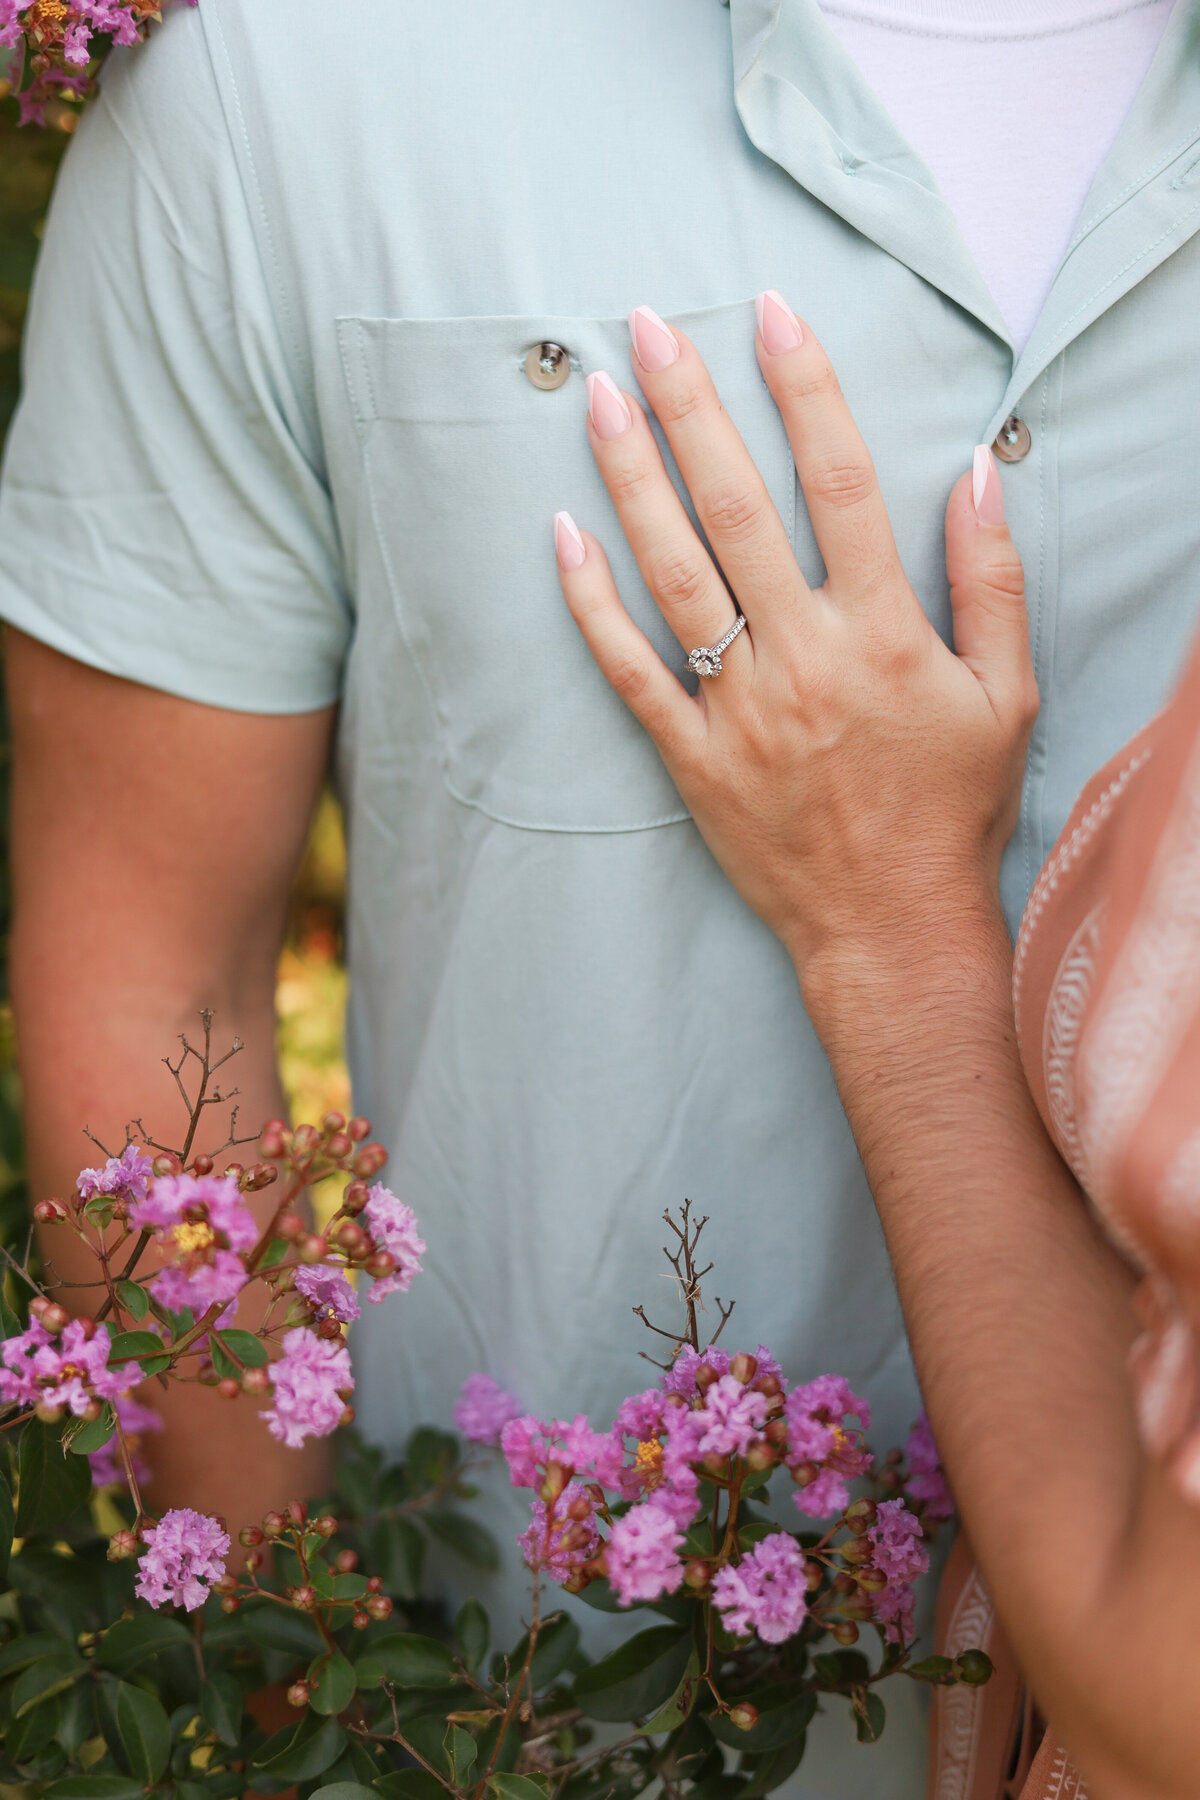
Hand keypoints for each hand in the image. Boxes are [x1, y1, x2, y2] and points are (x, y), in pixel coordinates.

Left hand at [554, 294, 1037, 1016]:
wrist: (891, 928)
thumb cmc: (950, 809)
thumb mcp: (1006, 695)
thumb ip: (990, 581)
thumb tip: (974, 471)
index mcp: (883, 634)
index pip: (842, 484)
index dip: (805, 389)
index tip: (771, 314)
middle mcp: (803, 659)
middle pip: (738, 510)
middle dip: (693, 408)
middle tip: (648, 325)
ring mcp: (737, 709)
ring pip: (672, 575)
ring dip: (632, 481)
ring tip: (601, 400)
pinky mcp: (691, 758)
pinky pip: (629, 671)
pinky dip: (591, 605)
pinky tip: (560, 537)